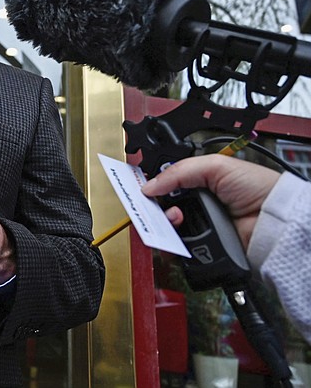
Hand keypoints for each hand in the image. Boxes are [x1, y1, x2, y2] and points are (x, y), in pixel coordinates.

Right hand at [141, 155, 279, 249]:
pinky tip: (181, 235)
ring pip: (166, 230)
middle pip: (162, 209)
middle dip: (156, 207)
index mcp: (199, 184)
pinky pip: (178, 250)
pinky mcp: (203, 249)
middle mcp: (197, 207)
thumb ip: (179, 172)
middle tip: (160, 205)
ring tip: (177, 219)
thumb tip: (149, 185)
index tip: (143, 191)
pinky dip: (174, 245)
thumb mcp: (215, 166)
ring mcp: (200, 229)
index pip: (166, 185)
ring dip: (165, 224)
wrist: (274, 220)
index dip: (153, 188)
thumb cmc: (257, 188)